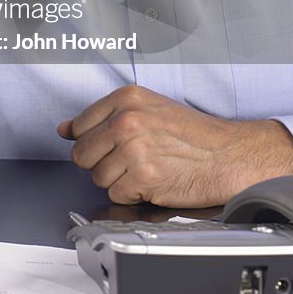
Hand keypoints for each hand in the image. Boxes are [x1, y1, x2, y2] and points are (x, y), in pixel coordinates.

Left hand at [57, 84, 292, 207]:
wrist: (227, 155)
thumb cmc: (192, 133)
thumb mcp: (148, 107)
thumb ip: (104, 116)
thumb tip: (65, 129)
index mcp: (126, 98)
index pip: (79, 126)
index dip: (90, 141)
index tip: (103, 146)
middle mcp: (127, 120)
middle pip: (82, 154)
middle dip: (100, 163)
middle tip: (127, 161)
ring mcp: (134, 150)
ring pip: (98, 177)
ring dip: (117, 180)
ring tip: (143, 170)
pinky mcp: (143, 178)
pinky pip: (116, 195)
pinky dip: (131, 195)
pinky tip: (150, 182)